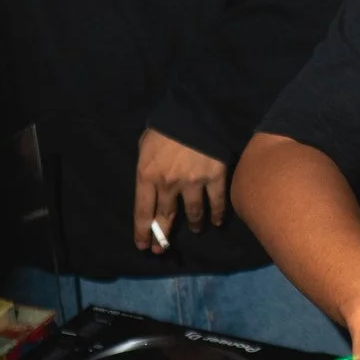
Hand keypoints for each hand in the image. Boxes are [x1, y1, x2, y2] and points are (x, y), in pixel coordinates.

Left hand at [134, 127, 226, 251]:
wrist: (194, 110)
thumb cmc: (165, 124)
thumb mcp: (145, 144)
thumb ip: (147, 166)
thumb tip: (150, 181)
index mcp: (147, 175)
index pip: (143, 212)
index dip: (143, 232)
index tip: (143, 246)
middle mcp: (168, 185)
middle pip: (166, 217)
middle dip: (163, 235)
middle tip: (162, 250)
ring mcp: (193, 183)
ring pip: (193, 213)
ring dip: (194, 224)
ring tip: (197, 230)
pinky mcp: (214, 177)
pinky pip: (216, 202)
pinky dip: (217, 214)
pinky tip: (217, 222)